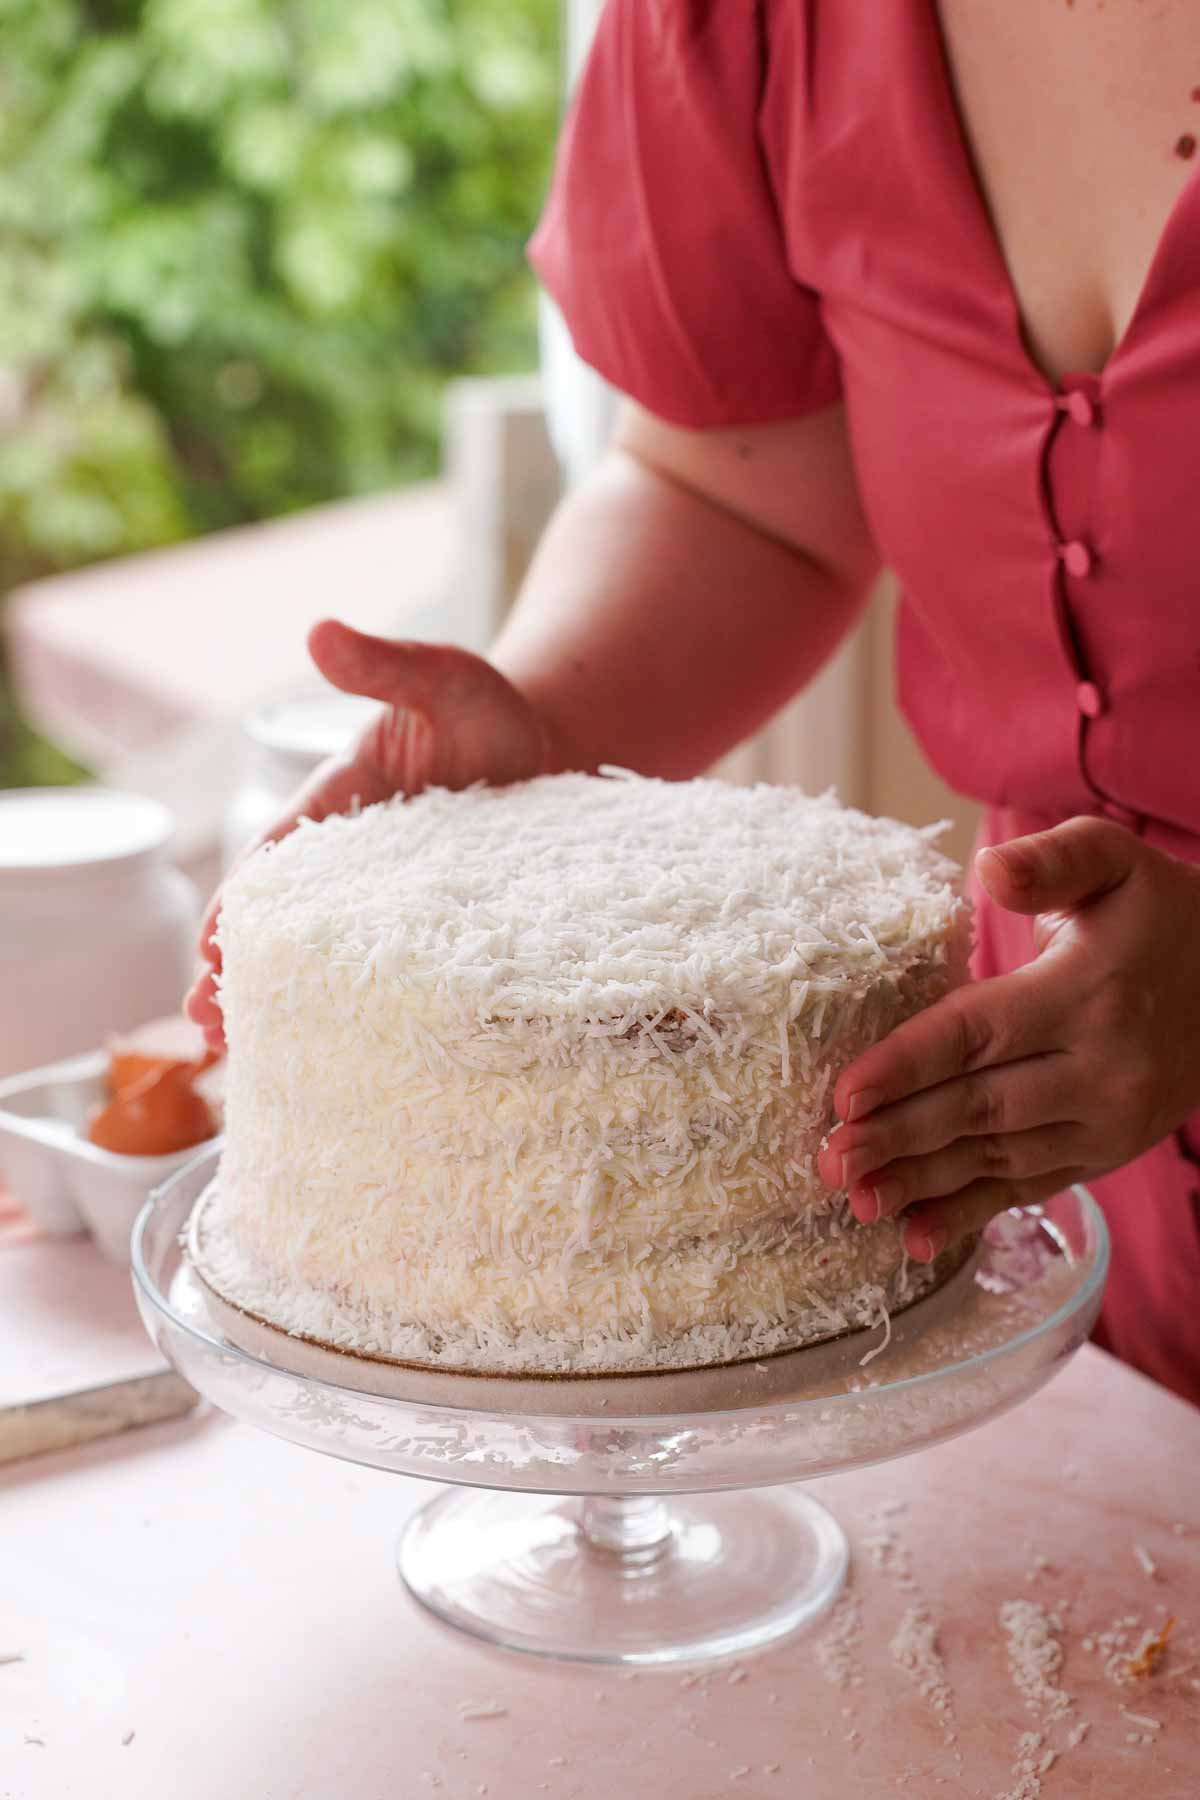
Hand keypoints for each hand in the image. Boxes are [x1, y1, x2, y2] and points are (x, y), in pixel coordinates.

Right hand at [185, 618, 555, 1050]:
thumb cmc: (492, 712)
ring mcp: (395, 902)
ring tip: (246, 1054)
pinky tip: (344, 1057)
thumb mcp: (445, 679)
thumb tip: (319, 630)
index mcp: (339, 805)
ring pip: (329, 959)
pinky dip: (362, 1011)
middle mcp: (354, 861)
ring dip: (289, 1000)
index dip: (242, 903)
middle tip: (206, 1023)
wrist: (562, 751)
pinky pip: (394, 976)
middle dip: (242, 969)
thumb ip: (387, 665)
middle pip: (286, 921)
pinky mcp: (440, 932)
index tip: (212, 947)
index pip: (277, 858)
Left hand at [817, 816, 1199, 1260]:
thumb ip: (1052, 861)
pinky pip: (1032, 1186)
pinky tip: (915, 1236)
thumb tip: (989, 871)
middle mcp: (1101, 1067)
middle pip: (980, 1106)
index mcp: (1087, 993)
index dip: (908, 1065)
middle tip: (827, 1160)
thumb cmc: (1157, 913)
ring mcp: (1108, 1120)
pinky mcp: (1107, 1150)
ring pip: (998, 1156)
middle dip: (898, 1137)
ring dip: (921, 1183)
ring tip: (852, 1199)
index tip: (844, 1094)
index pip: (980, 1032)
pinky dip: (972, 1213)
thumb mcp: (1114, 861)